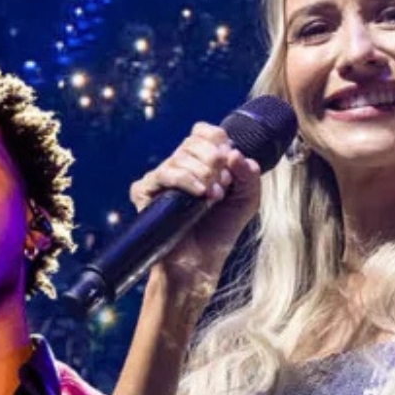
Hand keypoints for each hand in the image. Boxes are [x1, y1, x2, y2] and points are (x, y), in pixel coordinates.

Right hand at [128, 121, 264, 275]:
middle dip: (214, 162)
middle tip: (223, 185)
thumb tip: (235, 154)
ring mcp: (161, 178)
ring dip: (204, 175)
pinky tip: (200, 194)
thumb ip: (249, 175)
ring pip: (180, 157)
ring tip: (214, 197)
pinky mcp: (145, 191)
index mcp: (200, 163)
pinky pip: (164, 173)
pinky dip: (185, 180)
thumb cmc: (220, 232)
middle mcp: (179, 166)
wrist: (200, 262)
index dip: (219, 141)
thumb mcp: (246, 200)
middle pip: (193, 142)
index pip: (205, 132)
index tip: (230, 162)